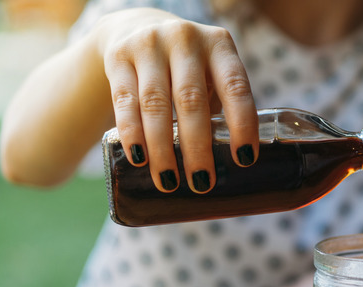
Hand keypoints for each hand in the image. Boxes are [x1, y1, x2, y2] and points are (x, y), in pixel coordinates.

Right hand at [94, 8, 258, 192]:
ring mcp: (149, 45)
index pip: (235, 87)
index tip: (244, 160)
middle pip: (191, 101)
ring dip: (162, 149)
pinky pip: (125, 102)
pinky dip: (132, 133)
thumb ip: (219, 106)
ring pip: (155, 104)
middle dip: (197, 147)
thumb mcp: (210, 73)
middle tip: (202, 183)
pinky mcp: (118, 57)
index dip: (242, 124)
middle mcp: (185, 40)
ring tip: (169, 181)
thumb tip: (228, 163)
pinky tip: (139, 159)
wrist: (137, 27)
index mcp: (219, 45)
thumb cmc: (187, 67)